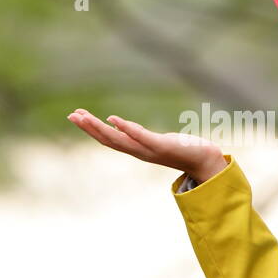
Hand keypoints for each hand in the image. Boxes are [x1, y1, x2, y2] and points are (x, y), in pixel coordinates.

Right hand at [66, 108, 225, 181]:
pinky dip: (125, 128)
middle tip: (71, 115)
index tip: (76, 116)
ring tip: (83, 116)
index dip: (91, 129)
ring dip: (99, 128)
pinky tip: (112, 118)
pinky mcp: (161, 146)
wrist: (205, 161)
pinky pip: (140, 136)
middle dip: (88, 128)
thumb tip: (125, 127)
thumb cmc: (183, 150)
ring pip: (118, 139)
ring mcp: (149, 150)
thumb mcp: (158, 141)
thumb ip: (141, 136)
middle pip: (108, 140)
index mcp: (137, 149)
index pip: (109, 139)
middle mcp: (139, 151)